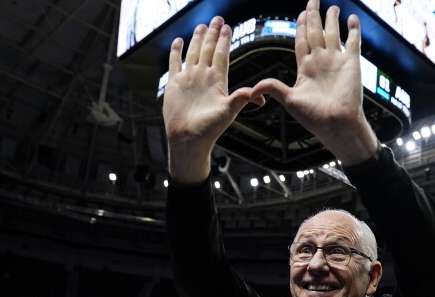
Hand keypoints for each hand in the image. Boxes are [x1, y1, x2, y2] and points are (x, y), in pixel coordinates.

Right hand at [163, 16, 261, 184]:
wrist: (188, 140)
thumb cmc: (209, 129)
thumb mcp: (228, 112)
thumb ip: (241, 99)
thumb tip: (260, 97)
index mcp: (217, 81)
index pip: (222, 54)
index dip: (224, 40)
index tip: (228, 26)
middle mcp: (203, 77)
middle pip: (209, 50)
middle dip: (213, 34)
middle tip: (217, 18)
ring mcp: (189, 80)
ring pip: (193, 53)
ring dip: (197, 40)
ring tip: (201, 26)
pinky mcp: (174, 85)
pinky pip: (175, 64)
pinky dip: (176, 52)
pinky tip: (178, 41)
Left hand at [251, 0, 377, 165]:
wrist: (337, 125)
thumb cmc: (314, 117)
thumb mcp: (289, 100)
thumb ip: (273, 88)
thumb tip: (252, 90)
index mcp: (305, 68)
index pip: (301, 41)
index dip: (300, 26)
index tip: (300, 13)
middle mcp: (321, 62)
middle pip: (315, 33)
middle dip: (314, 16)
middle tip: (313, 0)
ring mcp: (337, 61)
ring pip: (333, 34)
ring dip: (332, 20)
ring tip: (331, 7)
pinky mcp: (352, 63)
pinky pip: (353, 42)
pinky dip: (353, 30)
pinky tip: (352, 18)